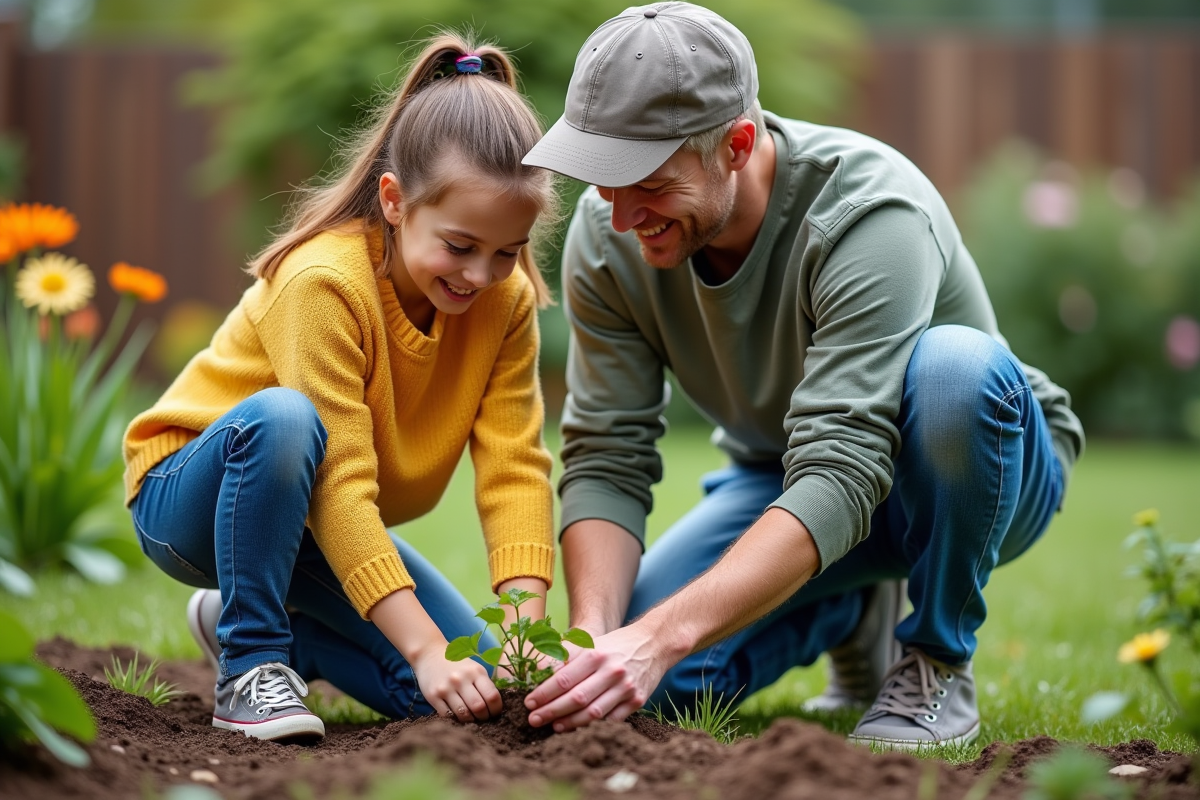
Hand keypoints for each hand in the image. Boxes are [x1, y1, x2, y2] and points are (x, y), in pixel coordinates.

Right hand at [411, 648, 502, 723]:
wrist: (429, 654)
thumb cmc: (457, 664)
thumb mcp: (474, 668)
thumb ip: (484, 684)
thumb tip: (496, 706)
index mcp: (476, 672)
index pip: (492, 696)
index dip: (496, 709)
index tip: (495, 713)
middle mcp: (461, 679)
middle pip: (479, 707)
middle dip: (484, 717)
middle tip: (484, 718)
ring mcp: (446, 688)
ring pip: (464, 714)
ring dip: (470, 721)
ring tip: (472, 719)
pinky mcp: (433, 696)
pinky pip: (447, 716)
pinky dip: (455, 720)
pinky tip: (458, 717)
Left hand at [523, 623, 666, 732]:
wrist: (653, 644)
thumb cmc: (614, 645)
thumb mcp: (589, 643)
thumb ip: (564, 656)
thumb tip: (536, 671)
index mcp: (596, 655)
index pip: (563, 679)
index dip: (543, 693)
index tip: (528, 702)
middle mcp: (611, 671)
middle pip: (576, 698)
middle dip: (551, 711)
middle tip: (533, 719)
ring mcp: (626, 688)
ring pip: (593, 713)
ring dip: (570, 723)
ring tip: (553, 726)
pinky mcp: (637, 701)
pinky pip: (612, 720)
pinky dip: (593, 726)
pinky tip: (578, 728)